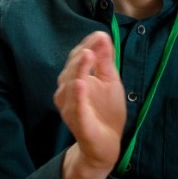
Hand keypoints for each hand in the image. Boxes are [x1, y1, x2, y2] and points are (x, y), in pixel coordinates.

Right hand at [53, 31, 125, 178]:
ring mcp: (70, 107)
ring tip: (87, 55)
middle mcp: (67, 92)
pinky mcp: (78, 121)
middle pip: (71, 69)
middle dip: (81, 56)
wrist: (106, 144)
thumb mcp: (110, 81)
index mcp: (75, 79)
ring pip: (70, 86)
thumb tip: (102, 35)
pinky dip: (77, 95)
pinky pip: (75, 107)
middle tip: (93, 44)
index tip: (100, 35)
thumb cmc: (106, 111)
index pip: (77, 58)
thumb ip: (105, 60)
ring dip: (78, 69)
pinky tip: (81, 83)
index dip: (87, 46)